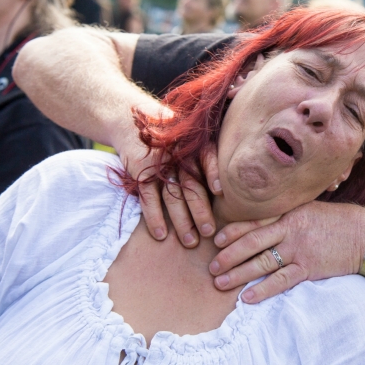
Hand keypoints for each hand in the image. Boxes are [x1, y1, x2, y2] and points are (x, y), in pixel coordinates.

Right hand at [116, 117, 219, 246]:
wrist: (132, 123)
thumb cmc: (173, 138)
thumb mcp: (192, 140)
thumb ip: (210, 159)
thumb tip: (233, 189)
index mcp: (195, 145)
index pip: (207, 156)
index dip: (214, 172)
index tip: (220, 192)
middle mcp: (179, 155)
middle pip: (191, 184)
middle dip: (201, 210)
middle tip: (209, 232)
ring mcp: (159, 164)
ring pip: (172, 196)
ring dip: (181, 221)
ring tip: (191, 241)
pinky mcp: (141, 172)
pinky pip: (149, 199)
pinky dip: (154, 218)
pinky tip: (161, 235)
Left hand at [209, 201, 364, 302]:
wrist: (364, 235)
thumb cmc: (336, 221)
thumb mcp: (310, 208)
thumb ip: (287, 214)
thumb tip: (263, 220)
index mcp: (289, 213)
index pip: (255, 221)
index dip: (233, 231)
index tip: (217, 239)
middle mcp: (290, 229)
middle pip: (252, 242)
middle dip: (229, 255)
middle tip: (212, 266)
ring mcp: (299, 249)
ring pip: (262, 262)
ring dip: (239, 274)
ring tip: (221, 283)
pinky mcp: (309, 268)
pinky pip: (281, 280)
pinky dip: (263, 289)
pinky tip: (248, 297)